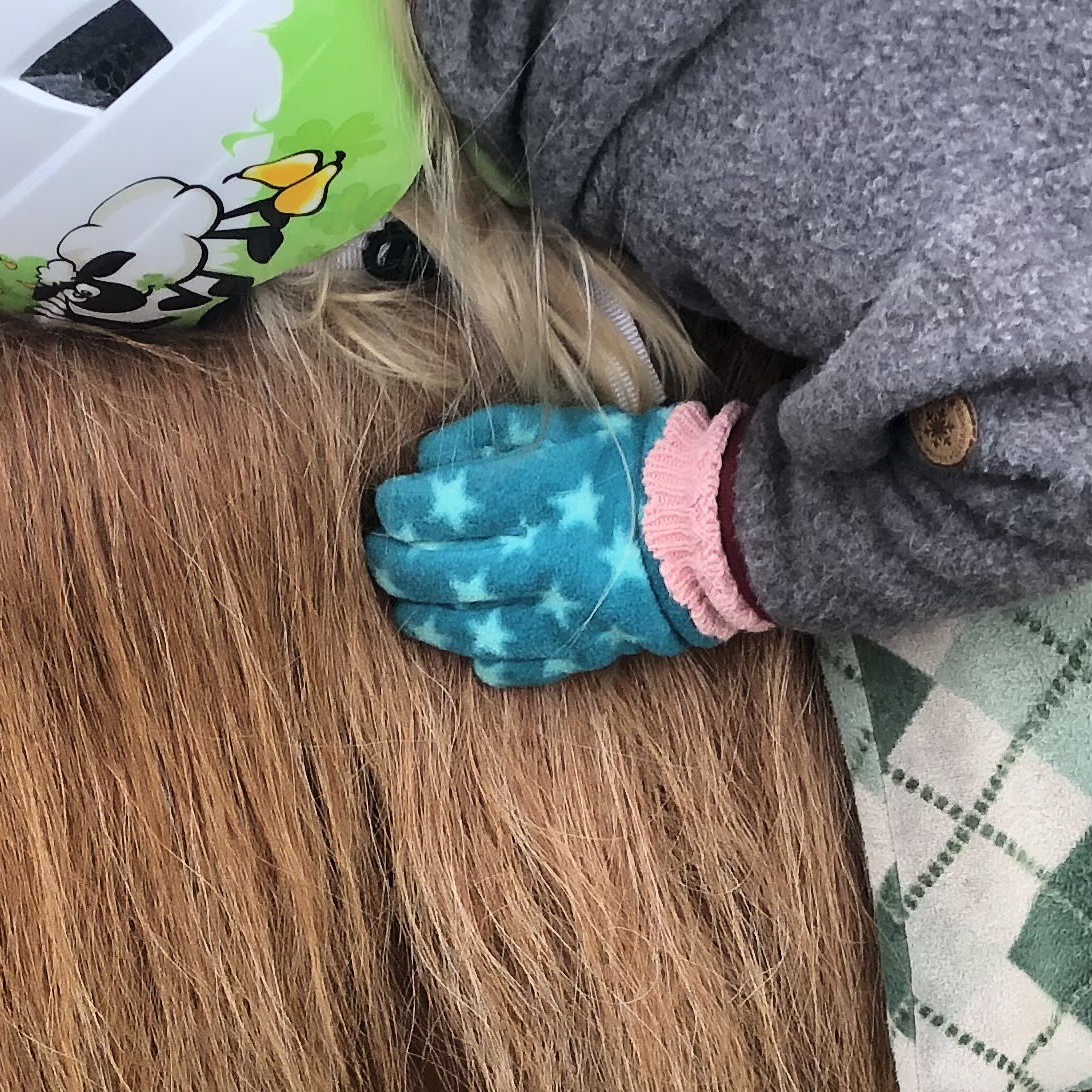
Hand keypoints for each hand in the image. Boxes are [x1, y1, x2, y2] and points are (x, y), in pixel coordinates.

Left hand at [363, 403, 717, 687]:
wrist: (716, 525)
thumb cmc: (633, 463)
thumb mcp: (562, 425)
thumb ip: (490, 437)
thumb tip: (426, 460)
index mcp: (539, 495)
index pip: (441, 507)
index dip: (400, 506)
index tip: (388, 501)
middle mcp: (543, 559)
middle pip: (442, 572)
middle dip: (394, 564)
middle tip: (375, 554)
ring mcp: (562, 612)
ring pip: (468, 628)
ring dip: (423, 619)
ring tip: (402, 606)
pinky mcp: (584, 649)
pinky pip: (519, 666)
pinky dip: (484, 658)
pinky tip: (466, 645)